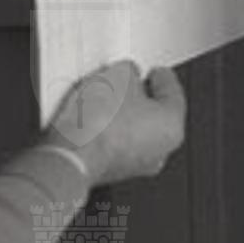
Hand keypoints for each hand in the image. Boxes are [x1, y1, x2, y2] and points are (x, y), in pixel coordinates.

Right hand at [45, 60, 186, 185]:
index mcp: (172, 126)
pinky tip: (93, 116)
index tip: (157, 72)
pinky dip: (108, 129)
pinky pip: (114, 142)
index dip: (163, 77)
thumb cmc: (101, 123)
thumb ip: (132, 71)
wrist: (70, 154)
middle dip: (142, 96)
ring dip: (122, 114)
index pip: (173, 94)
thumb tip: (128, 75)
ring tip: (105, 96)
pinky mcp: (108, 171)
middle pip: (155, 114)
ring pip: (134, 130)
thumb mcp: (121, 74)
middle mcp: (159, 151)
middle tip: (130, 81)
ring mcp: (133, 165)